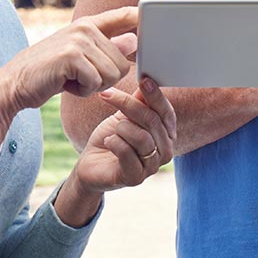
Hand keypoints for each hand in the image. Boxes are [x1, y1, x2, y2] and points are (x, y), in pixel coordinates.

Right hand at [0, 6, 139, 111]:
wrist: (15, 84)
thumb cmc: (50, 73)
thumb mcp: (81, 58)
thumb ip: (107, 49)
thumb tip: (135, 42)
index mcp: (89, 25)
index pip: (125, 15)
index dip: (143, 17)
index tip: (157, 19)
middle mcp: (85, 27)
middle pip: (123, 62)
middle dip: (105, 78)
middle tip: (80, 77)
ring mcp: (78, 40)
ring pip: (112, 74)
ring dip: (93, 86)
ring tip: (71, 79)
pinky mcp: (71, 56)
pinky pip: (96, 82)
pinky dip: (83, 91)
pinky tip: (65, 85)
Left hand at [71, 78, 176, 192]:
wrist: (91, 165)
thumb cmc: (111, 139)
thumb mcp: (124, 116)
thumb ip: (138, 102)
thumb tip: (147, 80)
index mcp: (166, 135)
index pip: (166, 113)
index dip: (156, 96)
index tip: (144, 80)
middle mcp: (165, 152)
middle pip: (152, 122)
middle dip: (129, 105)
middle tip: (108, 94)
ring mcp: (151, 167)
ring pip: (142, 138)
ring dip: (121, 128)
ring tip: (112, 130)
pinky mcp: (135, 178)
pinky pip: (127, 153)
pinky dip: (114, 142)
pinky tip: (108, 142)